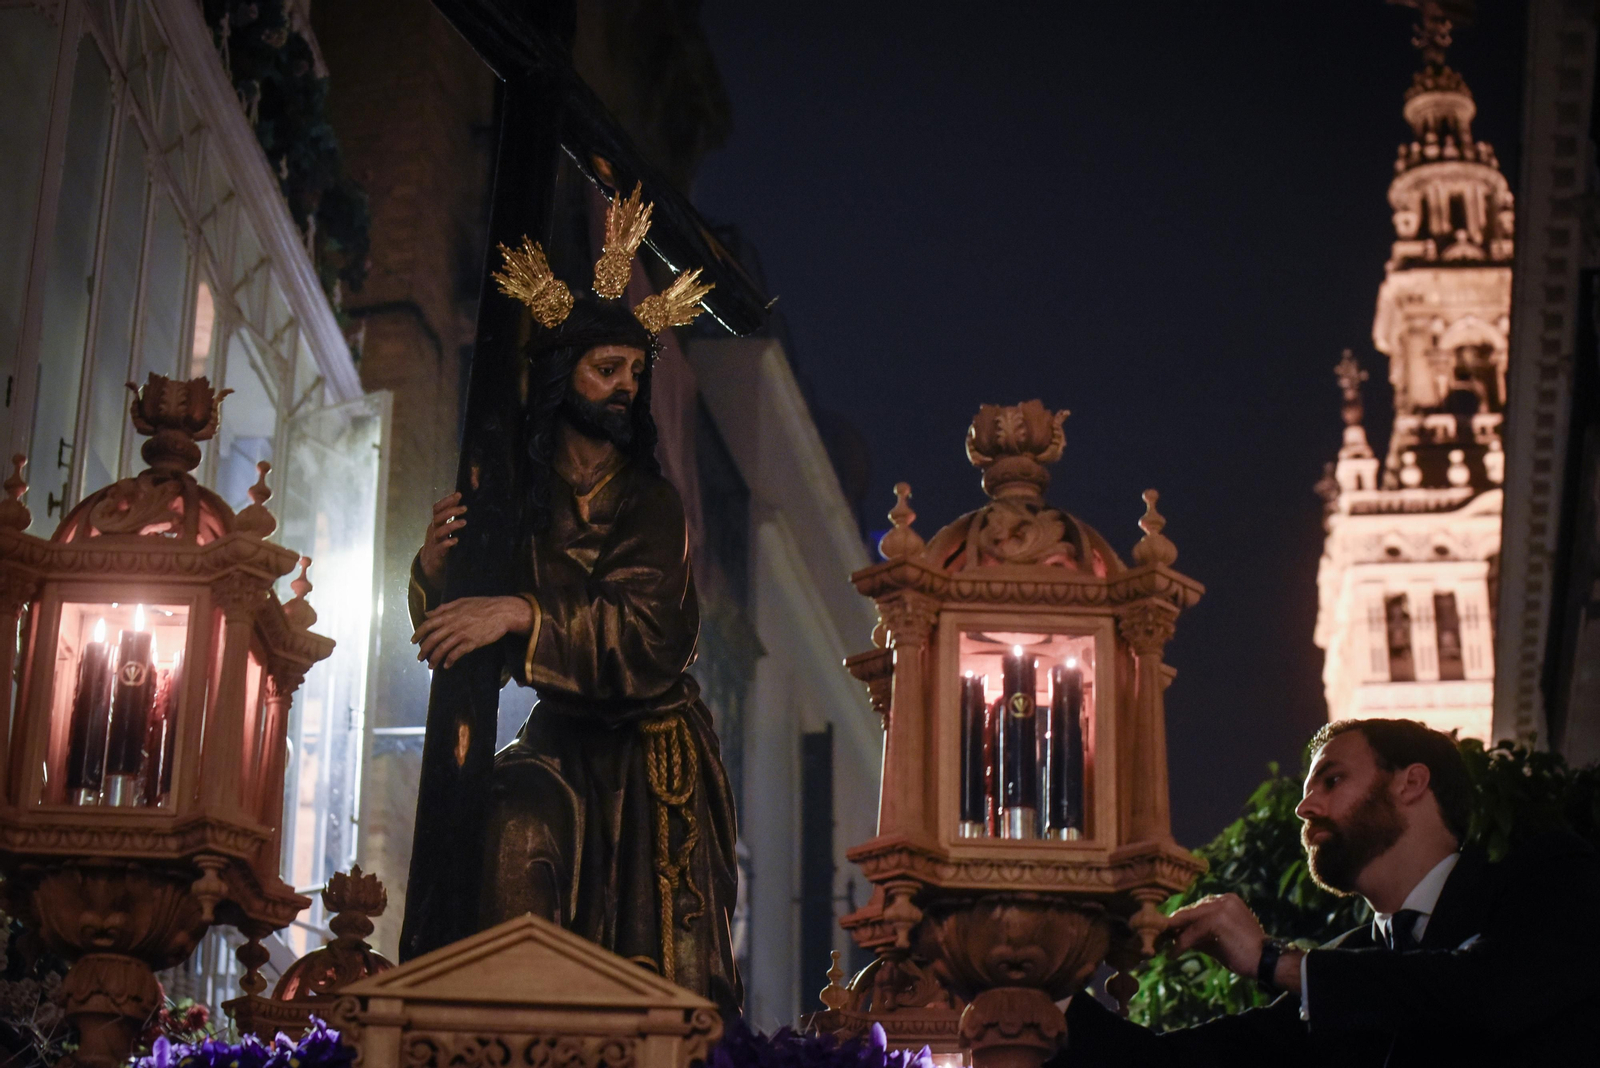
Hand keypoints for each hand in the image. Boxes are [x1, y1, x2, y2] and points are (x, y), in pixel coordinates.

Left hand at [412, 595, 532, 669]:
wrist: (502, 612)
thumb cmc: (483, 605)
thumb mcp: (461, 602)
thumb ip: (443, 608)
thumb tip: (427, 613)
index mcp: (449, 614)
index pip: (428, 625)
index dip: (418, 634)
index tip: (413, 642)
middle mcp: (452, 624)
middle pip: (432, 639)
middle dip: (424, 650)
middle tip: (420, 658)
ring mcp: (461, 634)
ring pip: (442, 649)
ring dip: (434, 659)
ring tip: (431, 666)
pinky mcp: (471, 643)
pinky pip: (456, 654)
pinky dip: (450, 660)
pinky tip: (447, 665)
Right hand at [419, 492, 465, 588]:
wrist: (430, 563)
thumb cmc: (440, 542)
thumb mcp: (444, 529)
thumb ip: (450, 518)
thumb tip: (463, 504)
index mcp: (436, 523)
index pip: (437, 508)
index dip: (447, 501)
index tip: (459, 494)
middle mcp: (433, 530)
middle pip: (438, 517)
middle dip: (451, 511)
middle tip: (465, 508)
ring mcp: (434, 542)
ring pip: (439, 531)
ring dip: (451, 525)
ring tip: (464, 522)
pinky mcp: (437, 553)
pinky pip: (440, 547)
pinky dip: (447, 543)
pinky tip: (456, 540)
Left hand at [1167, 894, 1268, 978]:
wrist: (1266, 962)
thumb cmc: (1243, 953)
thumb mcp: (1216, 939)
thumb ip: (1198, 933)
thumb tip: (1174, 935)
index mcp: (1226, 899)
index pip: (1196, 908)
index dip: (1181, 921)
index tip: (1167, 932)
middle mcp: (1222, 899)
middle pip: (1190, 912)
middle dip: (1174, 926)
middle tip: (1159, 938)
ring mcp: (1220, 907)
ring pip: (1188, 921)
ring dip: (1173, 936)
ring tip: (1163, 947)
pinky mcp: (1216, 920)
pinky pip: (1191, 933)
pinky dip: (1180, 945)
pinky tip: (1172, 955)